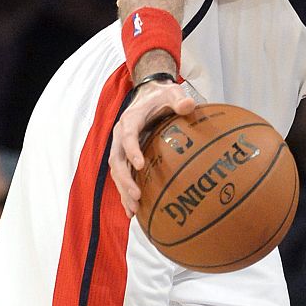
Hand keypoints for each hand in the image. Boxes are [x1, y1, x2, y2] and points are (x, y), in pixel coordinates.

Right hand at [109, 79, 197, 214]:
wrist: (149, 94)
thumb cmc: (162, 96)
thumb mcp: (173, 93)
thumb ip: (180, 100)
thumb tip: (189, 106)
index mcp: (130, 120)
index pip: (127, 137)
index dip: (132, 151)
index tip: (139, 165)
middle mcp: (120, 135)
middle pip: (116, 160)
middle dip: (125, 179)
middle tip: (137, 195)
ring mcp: (120, 147)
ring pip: (116, 172)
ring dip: (123, 190)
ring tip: (133, 209)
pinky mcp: (124, 156)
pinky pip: (121, 176)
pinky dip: (124, 193)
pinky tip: (132, 212)